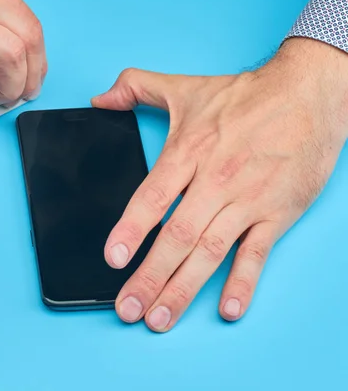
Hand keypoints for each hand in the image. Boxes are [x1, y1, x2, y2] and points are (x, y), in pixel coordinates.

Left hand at [92, 38, 347, 331]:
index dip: (131, 229)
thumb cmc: (245, 97)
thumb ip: (137, 88)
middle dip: (149, 276)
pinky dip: (243, 281)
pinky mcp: (276, 212)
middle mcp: (215, 181)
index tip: (112, 258)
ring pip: (210, 251)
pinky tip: (228, 308)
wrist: (307, 92)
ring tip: (159, 318)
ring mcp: (246, 200)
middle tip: (127, 308)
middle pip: (177, 236)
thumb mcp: (185, 88)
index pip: (152, 197)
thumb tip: (99, 99)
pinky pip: (257, 252)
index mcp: (188, 153)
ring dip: (183, 288)